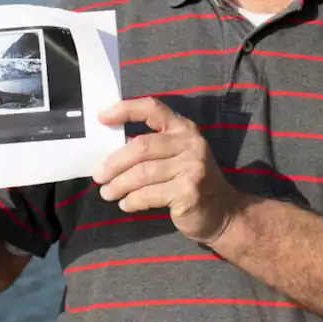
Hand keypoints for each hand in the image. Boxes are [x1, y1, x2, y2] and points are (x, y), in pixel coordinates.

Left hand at [93, 97, 243, 244]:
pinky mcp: (189, 191)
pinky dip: (132, 200)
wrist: (223, 212)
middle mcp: (190, 143)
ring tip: (107, 193)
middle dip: (115, 162)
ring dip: (119, 185)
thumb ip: (151, 148)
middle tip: (98, 175)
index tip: (101, 117)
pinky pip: (149, 194)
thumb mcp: (176, 157)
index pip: (153, 109)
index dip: (126, 110)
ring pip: (143, 173)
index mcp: (183, 128)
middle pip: (142, 146)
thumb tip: (108, 152)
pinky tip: (125, 204)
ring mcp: (192, 167)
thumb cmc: (189, 182)